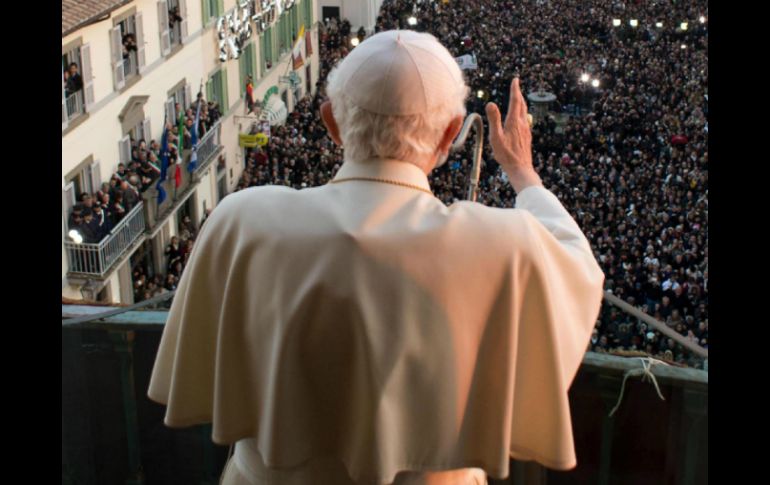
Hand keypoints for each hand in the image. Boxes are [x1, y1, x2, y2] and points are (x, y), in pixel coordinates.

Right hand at [485, 78, 541, 192]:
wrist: (521, 168)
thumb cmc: (506, 155)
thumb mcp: (496, 137)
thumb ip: (494, 119)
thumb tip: (490, 103)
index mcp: (514, 121)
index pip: (515, 101)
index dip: (515, 89)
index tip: (515, 80)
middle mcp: (522, 124)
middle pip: (522, 105)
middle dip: (518, 94)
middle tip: (516, 85)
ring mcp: (526, 130)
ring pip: (524, 112)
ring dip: (521, 103)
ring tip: (518, 99)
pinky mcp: (527, 137)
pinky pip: (525, 120)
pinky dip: (522, 113)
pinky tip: (520, 118)